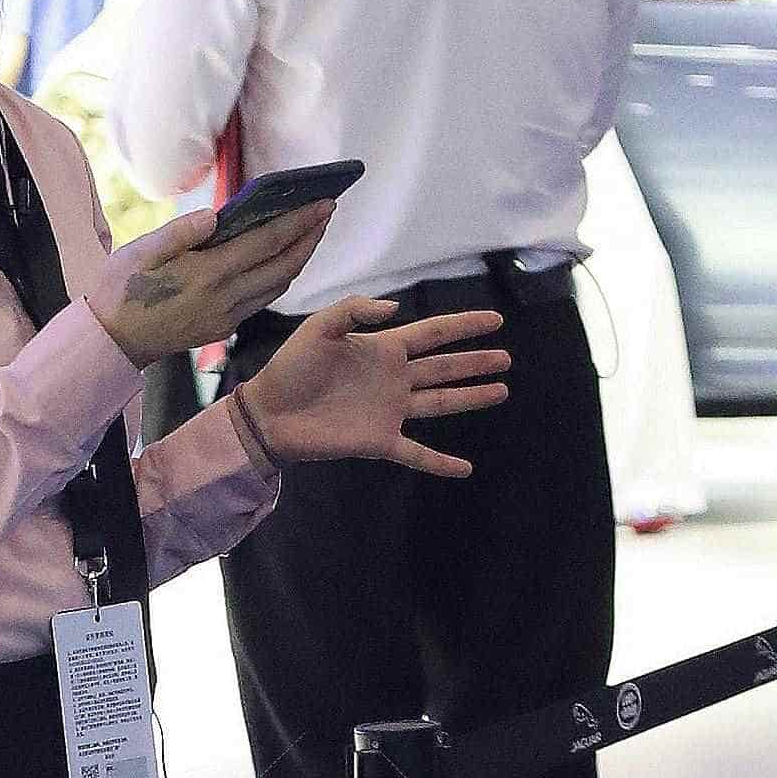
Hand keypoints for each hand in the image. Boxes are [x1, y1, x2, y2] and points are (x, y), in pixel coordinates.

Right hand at [88, 202, 338, 366]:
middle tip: (327, 210)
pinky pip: (261, 299)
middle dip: (310, 237)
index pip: (268, 242)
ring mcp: (226, 317)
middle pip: (283, 265)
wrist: (111, 341)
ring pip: (277, 286)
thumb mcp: (141, 252)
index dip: (300, 221)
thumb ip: (180, 232)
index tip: (324, 201)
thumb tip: (215, 215)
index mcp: (208, 274)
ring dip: (299, 257)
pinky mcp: (222, 327)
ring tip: (310, 231)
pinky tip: (281, 259)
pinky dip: (279, 276)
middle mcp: (225, 298)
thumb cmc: (121, 289)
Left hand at [239, 302, 510, 476]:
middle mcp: (393, 380)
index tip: (495, 320)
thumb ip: (356, 309)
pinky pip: (416, 453)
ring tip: (501, 390)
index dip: (464, 326)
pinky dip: (440, 462)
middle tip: (507, 358)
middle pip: (445, 368)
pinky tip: (465, 469)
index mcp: (383, 349)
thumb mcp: (319, 326)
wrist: (269, 412)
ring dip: (471, 398)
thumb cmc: (290, 368)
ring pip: (440, 403)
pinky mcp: (379, 442)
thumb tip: (397, 309)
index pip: (434, 333)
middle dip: (475, 362)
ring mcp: (389, 411)